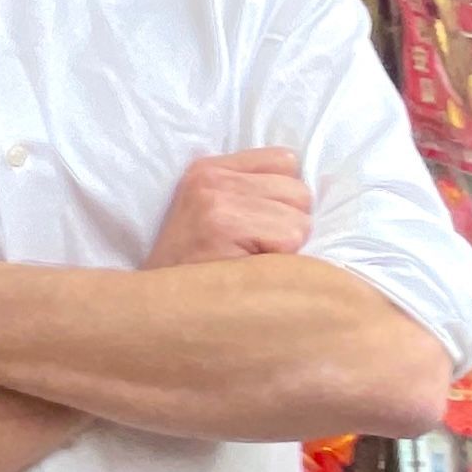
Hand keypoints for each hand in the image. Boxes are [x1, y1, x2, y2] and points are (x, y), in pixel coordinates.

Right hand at [147, 148, 313, 266]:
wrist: (160, 310)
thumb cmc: (197, 270)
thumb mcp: (213, 216)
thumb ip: (253, 195)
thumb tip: (310, 195)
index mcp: (208, 169)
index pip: (285, 161)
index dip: (283, 199)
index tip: (259, 225)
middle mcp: (210, 179)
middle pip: (299, 191)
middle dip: (289, 224)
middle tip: (255, 250)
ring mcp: (215, 202)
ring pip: (300, 218)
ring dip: (287, 247)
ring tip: (252, 261)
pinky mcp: (223, 227)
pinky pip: (290, 237)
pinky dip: (282, 261)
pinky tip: (252, 271)